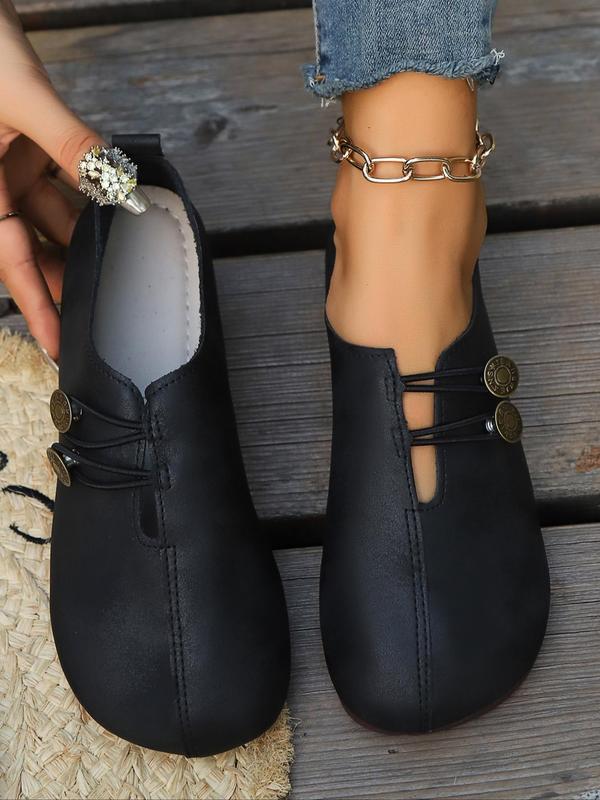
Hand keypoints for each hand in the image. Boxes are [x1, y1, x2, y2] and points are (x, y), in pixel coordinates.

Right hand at [0, 0, 103, 358]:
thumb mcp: (19, 95)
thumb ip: (70, 142)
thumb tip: (118, 185)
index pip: (13, 266)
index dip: (40, 309)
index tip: (62, 349)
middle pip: (37, 248)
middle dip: (72, 276)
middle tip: (111, 311)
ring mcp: (9, 163)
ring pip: (55, 215)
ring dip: (90, 234)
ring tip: (129, 265)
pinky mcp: (28, 141)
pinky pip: (64, 176)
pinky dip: (91, 191)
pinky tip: (120, 208)